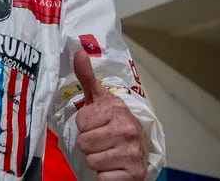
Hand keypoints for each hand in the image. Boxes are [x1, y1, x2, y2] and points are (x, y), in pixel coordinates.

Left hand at [73, 50, 148, 179]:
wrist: (140, 152)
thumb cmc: (115, 124)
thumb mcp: (100, 99)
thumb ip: (87, 77)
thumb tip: (79, 52)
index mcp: (117, 110)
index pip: (81, 122)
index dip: (85, 126)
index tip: (98, 124)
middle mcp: (127, 130)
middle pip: (84, 143)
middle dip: (89, 144)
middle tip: (102, 141)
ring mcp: (132, 153)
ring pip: (91, 160)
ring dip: (96, 160)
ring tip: (108, 153)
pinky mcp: (134, 174)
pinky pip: (103, 178)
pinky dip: (105, 176)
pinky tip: (114, 168)